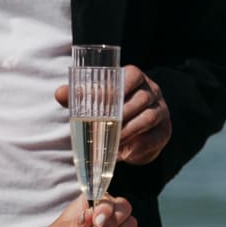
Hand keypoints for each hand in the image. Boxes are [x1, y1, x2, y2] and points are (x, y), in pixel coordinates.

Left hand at [54, 66, 171, 164]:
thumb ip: (78, 96)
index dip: (120, 84)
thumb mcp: (96, 101)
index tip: (104, 97)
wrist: (134, 134)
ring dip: (129, 130)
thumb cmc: (112, 110)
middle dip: (122, 112)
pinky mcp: (164, 131)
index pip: (133, 75)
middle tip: (104, 123)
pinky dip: (138, 145)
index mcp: (135, 79)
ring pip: (149, 117)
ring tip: (111, 139)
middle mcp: (152, 92)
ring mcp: (161, 111)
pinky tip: (124, 151)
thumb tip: (60, 94)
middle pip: (142, 98)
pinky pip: (154, 137)